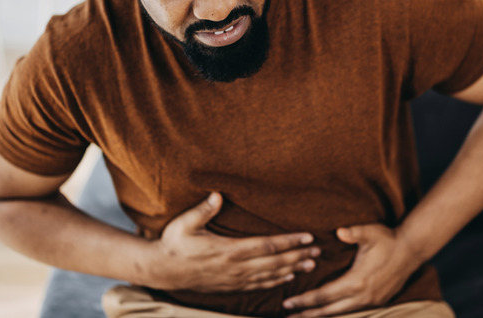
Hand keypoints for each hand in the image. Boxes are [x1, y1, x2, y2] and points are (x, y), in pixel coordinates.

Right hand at [147, 192, 319, 292]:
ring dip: (292, 269)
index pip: (266, 246)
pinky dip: (276, 281)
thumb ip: (203, 211)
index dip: (289, 242)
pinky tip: (288, 277)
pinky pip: (259, 285)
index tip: (307, 237)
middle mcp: (236, 267)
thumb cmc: (174, 243)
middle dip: (298, 256)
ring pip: (270, 275)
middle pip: (275, 262)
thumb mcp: (184, 224)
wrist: (164, 271)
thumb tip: (218, 195)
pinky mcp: (231, 286)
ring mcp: (235, 279)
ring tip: (311, 264)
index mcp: (229, 250)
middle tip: (318, 251)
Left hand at [282, 224, 421, 317]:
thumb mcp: (370, 232)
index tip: (288, 303)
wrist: (412, 251)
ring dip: (321, 315)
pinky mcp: (376, 301)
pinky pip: (351, 311)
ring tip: (304, 317)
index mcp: (357, 281)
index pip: (324, 295)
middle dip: (308, 314)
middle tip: (288, 316)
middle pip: (329, 310)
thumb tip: (340, 231)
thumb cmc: (388, 239)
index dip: (305, 301)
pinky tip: (327, 311)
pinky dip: (336, 312)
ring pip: (341, 313)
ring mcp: (371, 301)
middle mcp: (363, 296)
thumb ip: (354, 232)